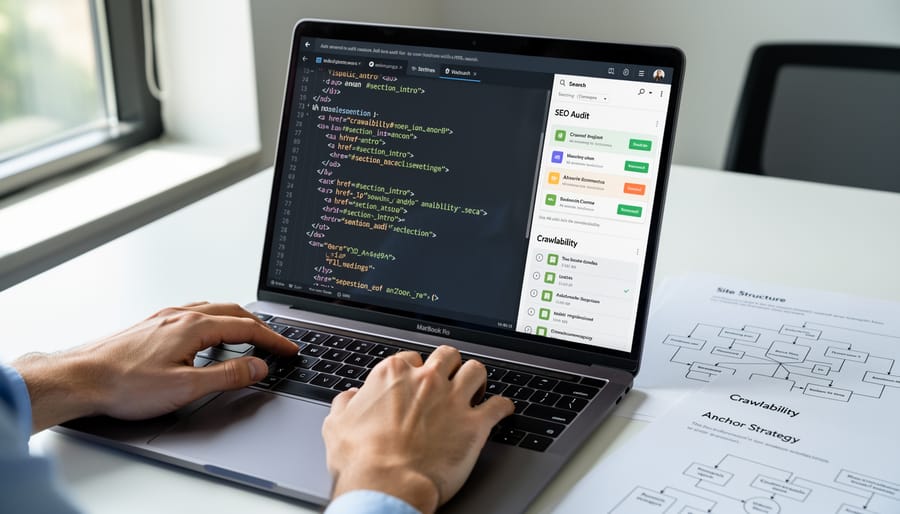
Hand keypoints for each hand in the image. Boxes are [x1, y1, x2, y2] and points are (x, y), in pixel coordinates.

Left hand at [12, 302, 297, 431]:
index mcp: (195, 326)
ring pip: (213, 310)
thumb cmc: (124, 384)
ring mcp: (165, 317)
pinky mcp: (152, 324)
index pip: (247, 328)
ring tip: (250, 334)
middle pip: (234, 313)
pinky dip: (215, 320)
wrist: (81, 377)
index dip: (273, 340)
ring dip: (238, 320)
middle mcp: (181, 315)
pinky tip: (208, 334)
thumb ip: (227, 376)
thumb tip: (258, 367)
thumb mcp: (186, 387)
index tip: (289, 350)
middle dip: (260, 326)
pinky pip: (195, 313)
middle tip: (276, 342)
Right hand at [322, 345, 513, 512]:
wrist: (387, 485)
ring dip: (477, 378)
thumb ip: (345, 404)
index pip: (411, 357)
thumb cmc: (361, 460)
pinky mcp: (474, 424)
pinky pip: (498, 405)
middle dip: (450, 365)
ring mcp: (452, 399)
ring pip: (476, 370)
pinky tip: (503, 409)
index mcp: (393, 375)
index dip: (415, 370)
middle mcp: (426, 380)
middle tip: (450, 378)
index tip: (416, 381)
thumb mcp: (337, 425)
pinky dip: (503, 406)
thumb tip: (350, 397)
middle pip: (447, 355)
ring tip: (477, 387)